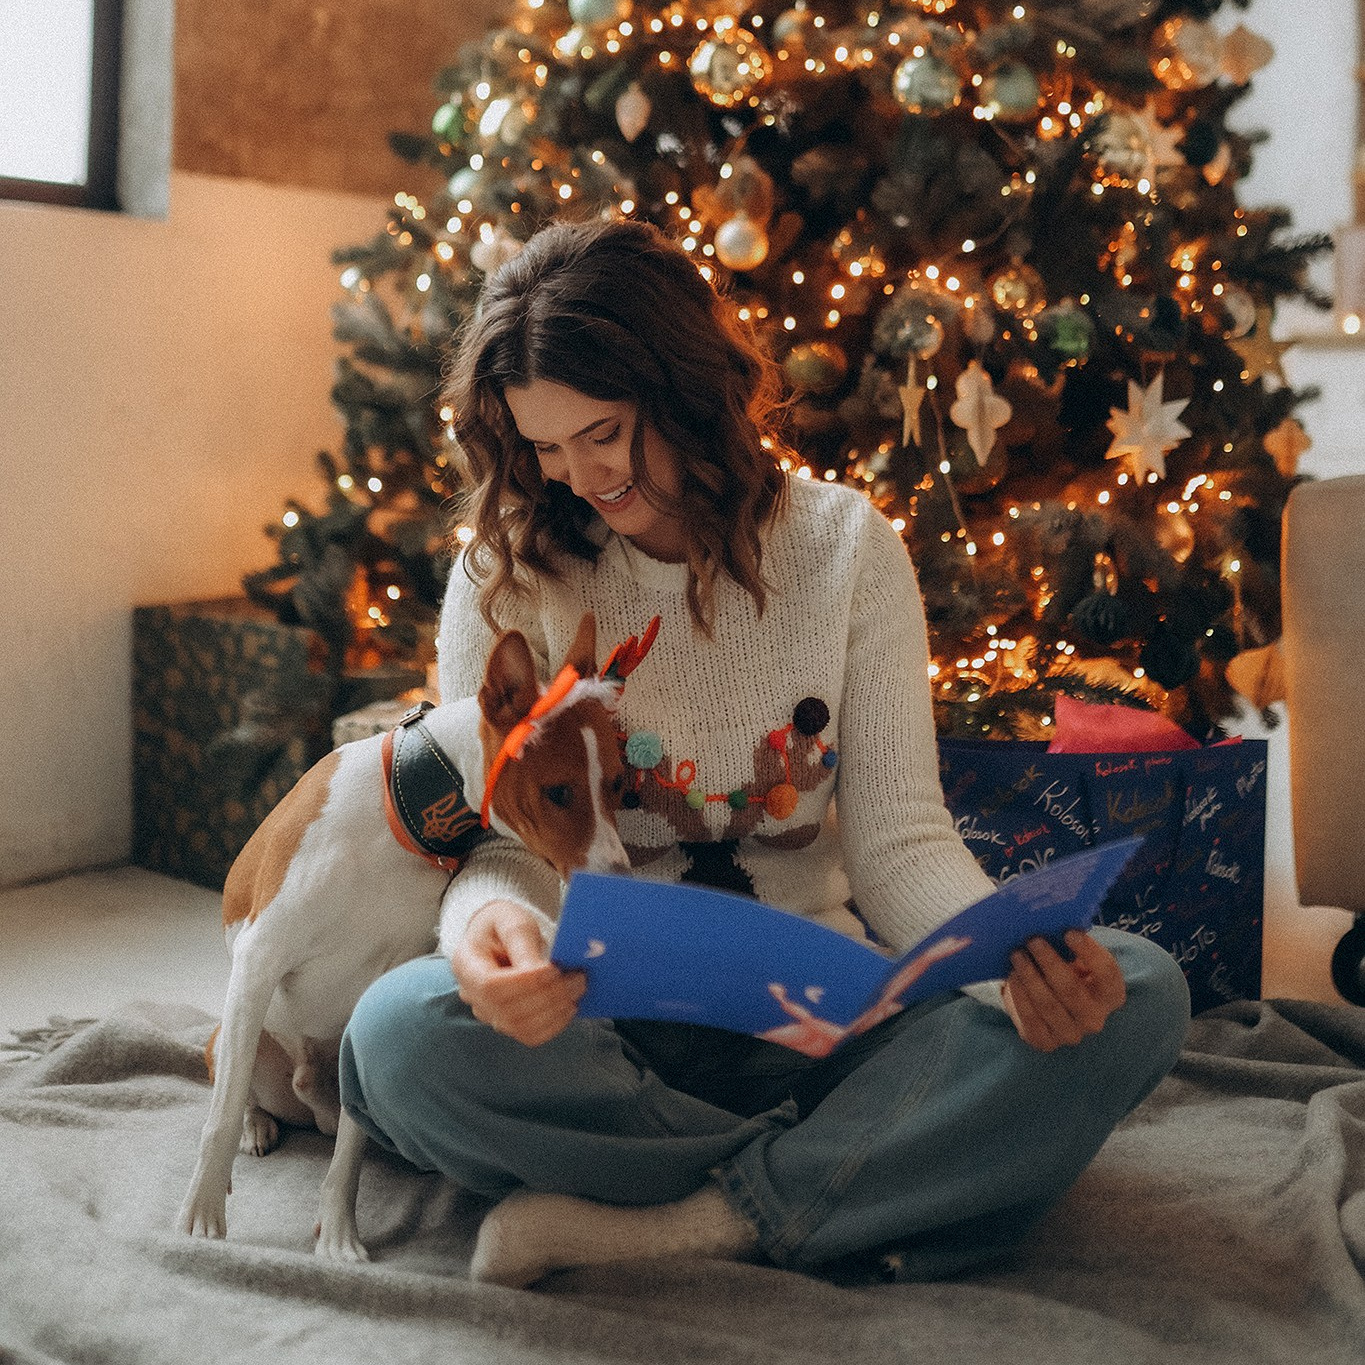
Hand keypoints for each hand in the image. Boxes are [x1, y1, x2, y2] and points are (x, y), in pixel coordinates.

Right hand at [451, 900, 585, 1046]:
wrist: (500, 936)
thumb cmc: (504, 925)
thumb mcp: (512, 922)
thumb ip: (522, 944)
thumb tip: (539, 971)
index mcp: (466, 965)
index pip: (491, 987)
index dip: (525, 983)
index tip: (553, 969)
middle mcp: (472, 995)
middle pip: (508, 1011)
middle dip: (548, 996)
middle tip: (577, 978)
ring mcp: (489, 1013)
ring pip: (521, 1027)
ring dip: (555, 1012)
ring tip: (577, 988)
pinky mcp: (508, 1024)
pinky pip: (531, 1035)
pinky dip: (555, 1024)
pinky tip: (569, 1005)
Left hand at [1000, 931, 1125, 1052]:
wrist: (1050, 1001)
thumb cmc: (1066, 971)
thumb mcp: (1076, 958)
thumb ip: (1072, 945)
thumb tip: (1054, 920)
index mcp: (1111, 994)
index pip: (1107, 972)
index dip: (1089, 952)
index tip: (1069, 932)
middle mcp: (1095, 1018)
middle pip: (1072, 990)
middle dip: (1050, 963)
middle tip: (1033, 940)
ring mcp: (1071, 1034)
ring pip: (1048, 1004)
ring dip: (1030, 977)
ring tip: (1017, 955)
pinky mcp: (1045, 1041)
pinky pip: (1030, 1018)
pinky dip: (1019, 995)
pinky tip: (1012, 976)